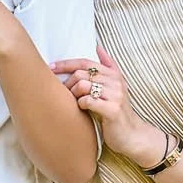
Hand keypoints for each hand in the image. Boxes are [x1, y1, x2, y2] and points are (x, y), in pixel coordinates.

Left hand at [51, 45, 154, 161]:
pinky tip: (82, 109)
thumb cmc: (117, 111)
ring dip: (73, 94)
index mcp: (114, 74)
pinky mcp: (113, 110)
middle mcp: (116, 82)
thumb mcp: (116, 86)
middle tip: (63, 94)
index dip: (66, 64)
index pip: (85, 62)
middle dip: (68, 83)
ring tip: (74, 102)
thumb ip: (109, 66)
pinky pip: (88, 101)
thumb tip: (98, 46)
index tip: (50, 67)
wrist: (132, 135)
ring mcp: (115, 95)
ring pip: (83, 86)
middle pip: (81, 74)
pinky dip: (80, 104)